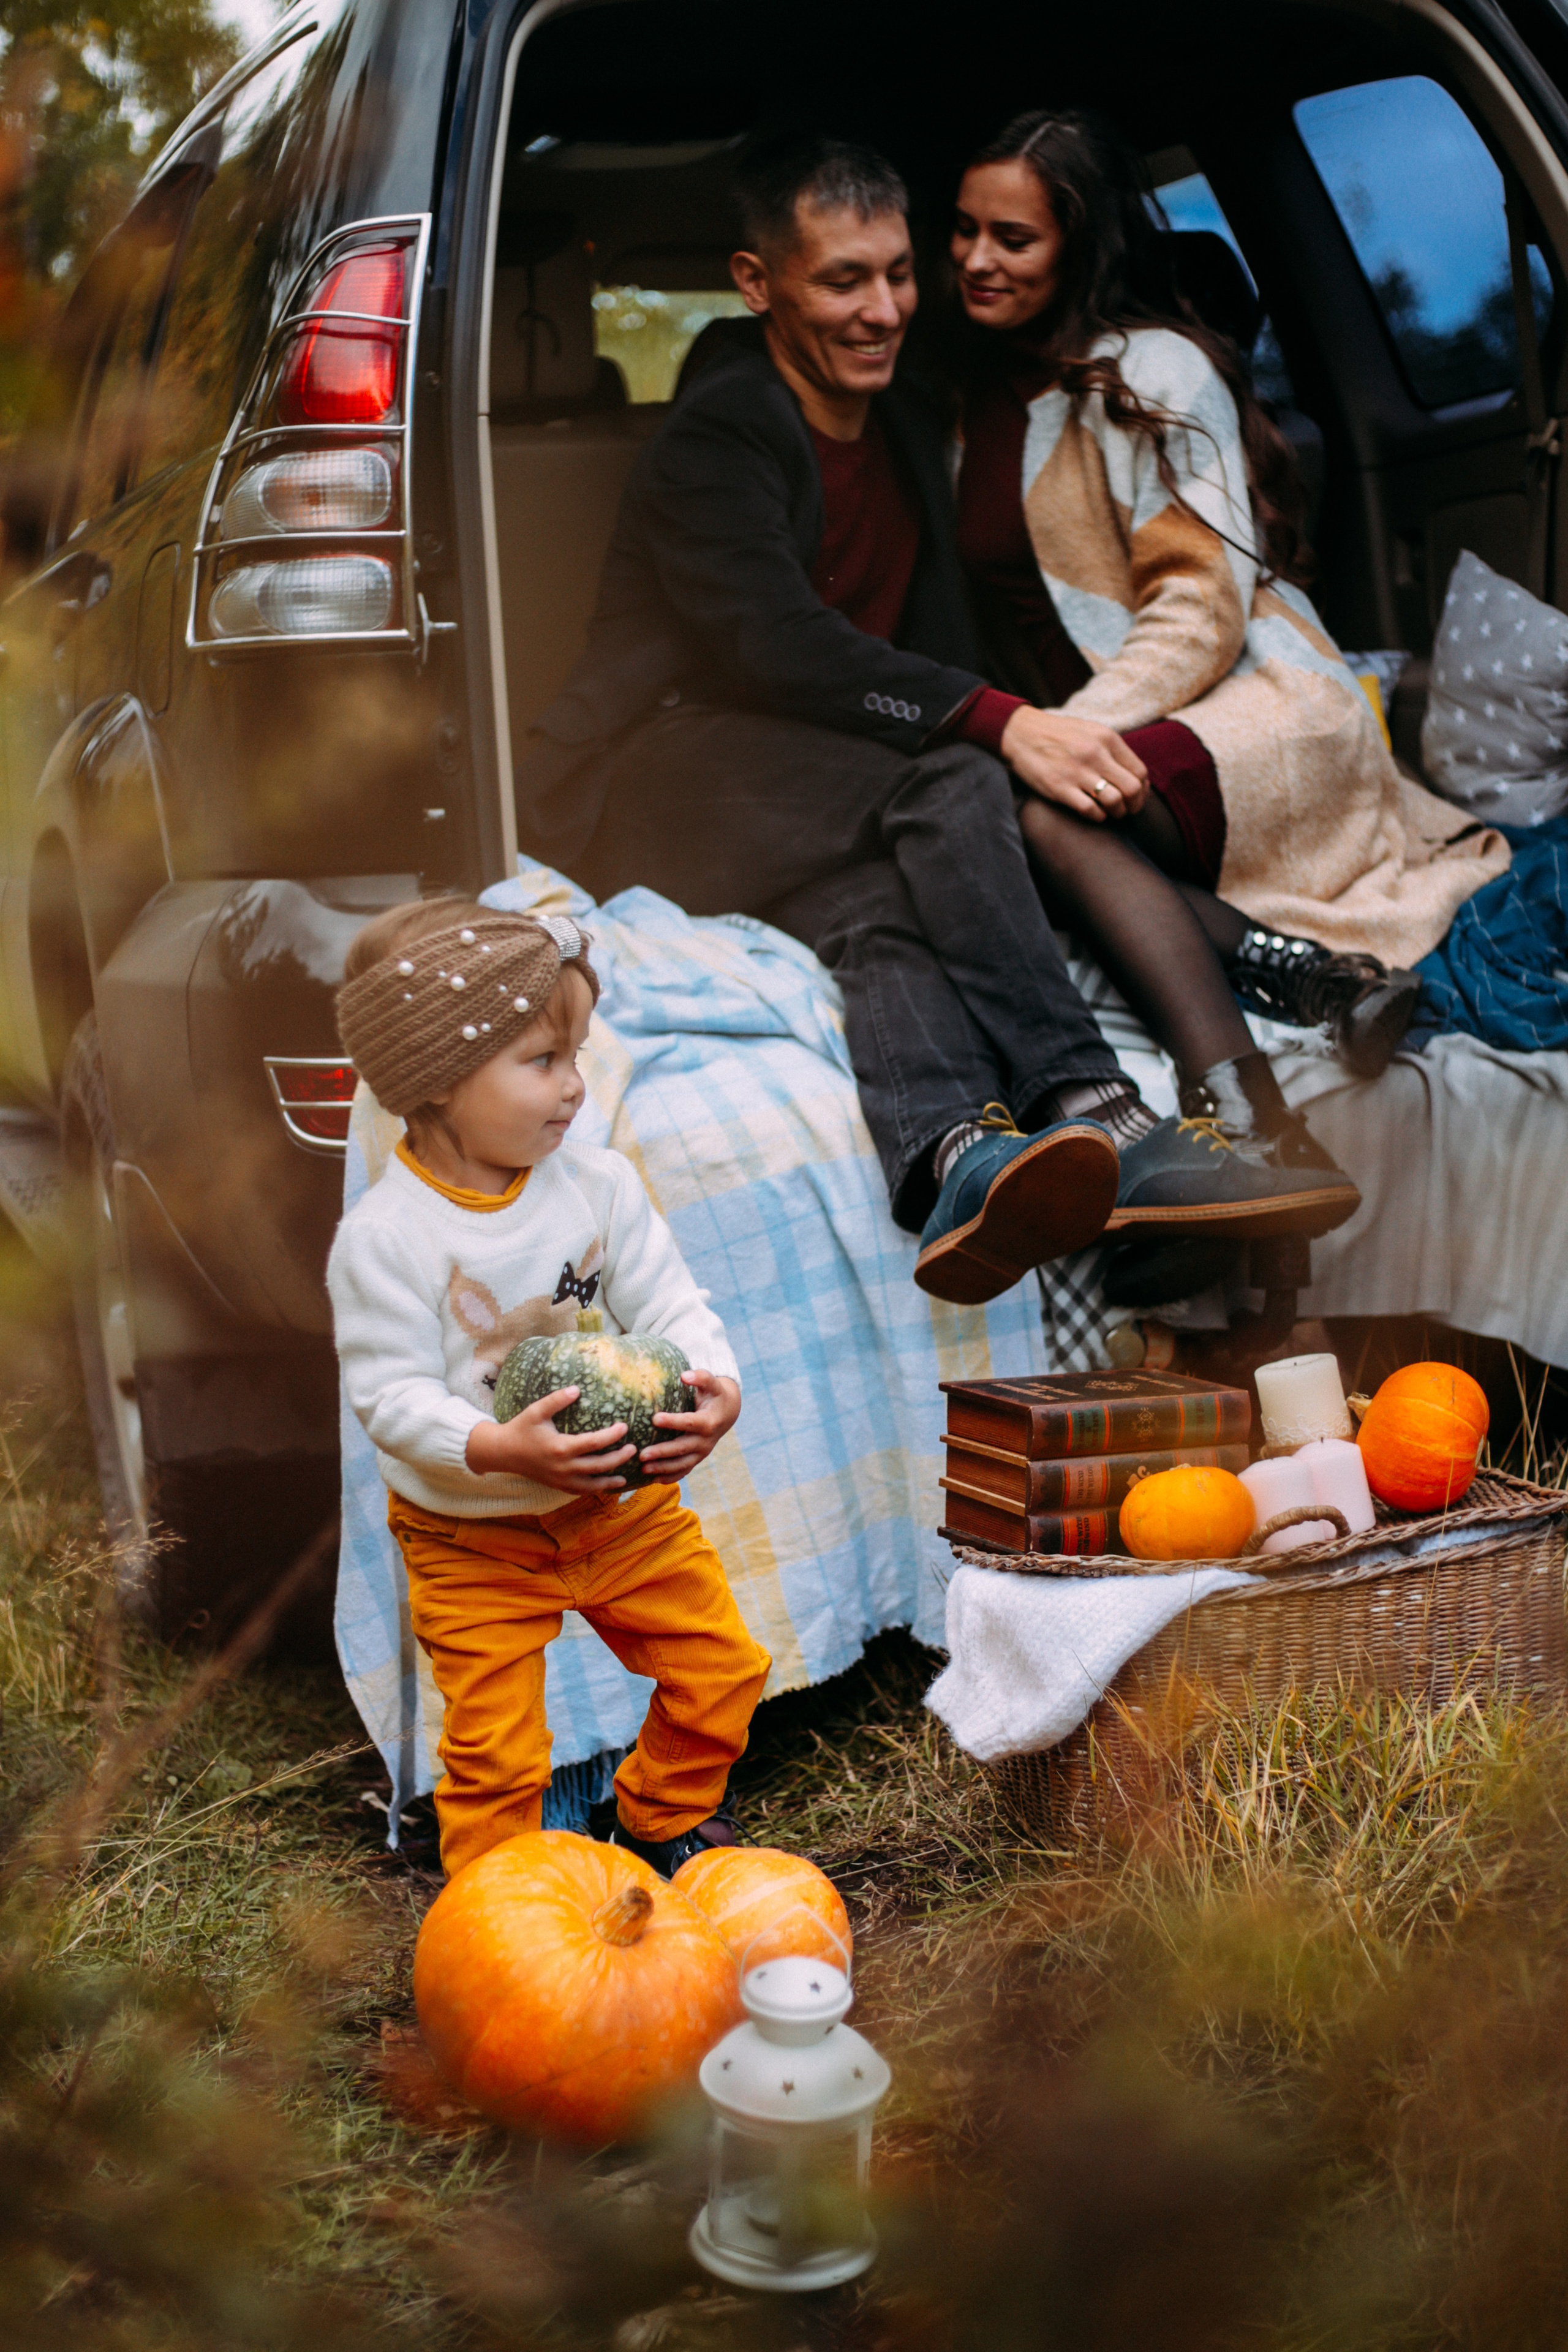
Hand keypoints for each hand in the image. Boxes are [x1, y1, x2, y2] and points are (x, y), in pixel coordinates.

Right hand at [465, 1387, 636, 1493]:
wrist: (503, 1452)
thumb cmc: (521, 1428)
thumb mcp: (536, 1411)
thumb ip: (556, 1400)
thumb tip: (577, 1389)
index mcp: (561, 1447)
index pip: (594, 1443)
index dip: (612, 1435)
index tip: (625, 1427)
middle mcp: (563, 1467)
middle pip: (599, 1466)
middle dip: (619, 1458)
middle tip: (633, 1449)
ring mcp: (561, 1479)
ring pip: (591, 1484)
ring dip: (610, 1480)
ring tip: (624, 1476)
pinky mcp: (557, 1485)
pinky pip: (580, 1491)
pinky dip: (594, 1489)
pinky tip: (604, 1485)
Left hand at [638, 1369, 741, 1483]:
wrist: (727, 1412)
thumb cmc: (714, 1395)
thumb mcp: (712, 1383)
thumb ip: (701, 1377)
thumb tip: (684, 1375)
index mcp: (708, 1422)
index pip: (689, 1422)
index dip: (673, 1421)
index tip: (654, 1418)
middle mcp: (706, 1441)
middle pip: (682, 1448)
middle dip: (662, 1452)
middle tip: (642, 1454)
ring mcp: (702, 1453)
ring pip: (682, 1464)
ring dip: (663, 1468)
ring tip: (643, 1469)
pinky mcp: (697, 1459)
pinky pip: (684, 1471)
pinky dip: (670, 1477)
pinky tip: (653, 1480)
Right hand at [999, 707, 1148, 820]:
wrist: (1020, 733)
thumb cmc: (1058, 735)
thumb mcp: (1090, 732)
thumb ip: (1112, 750)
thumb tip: (1134, 776)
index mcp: (1106, 738)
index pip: (1140, 771)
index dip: (1142, 790)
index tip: (1136, 797)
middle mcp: (1095, 754)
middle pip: (1132, 789)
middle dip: (1134, 805)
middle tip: (1127, 810)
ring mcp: (1077, 771)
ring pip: (1114, 801)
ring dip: (1116, 812)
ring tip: (1110, 812)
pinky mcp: (1059, 787)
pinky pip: (1090, 810)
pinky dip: (1097, 816)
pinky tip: (1093, 812)